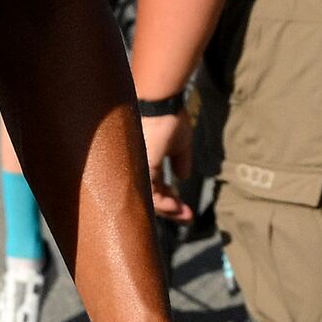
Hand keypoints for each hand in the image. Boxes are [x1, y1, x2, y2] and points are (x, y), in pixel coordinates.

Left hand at [138, 107, 191, 222]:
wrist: (161, 104)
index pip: (154, 186)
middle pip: (149, 195)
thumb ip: (180, 161)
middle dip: (170, 209)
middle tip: (187, 218)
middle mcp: (135, 167)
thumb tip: (182, 177)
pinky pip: (149, 196)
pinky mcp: (138, 170)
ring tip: (185, 215)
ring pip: (148, 199)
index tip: (185, 208)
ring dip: (169, 210)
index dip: (170, 198)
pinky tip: (177, 208)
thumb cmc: (169, 118)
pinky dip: (164, 205)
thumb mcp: (179, 144)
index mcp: (144, 160)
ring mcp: (134, 169)